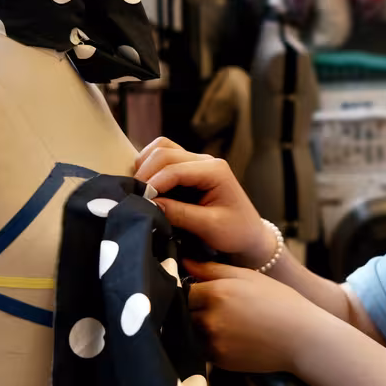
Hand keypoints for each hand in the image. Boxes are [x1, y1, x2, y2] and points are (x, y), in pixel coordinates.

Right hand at [134, 137, 273, 262]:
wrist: (250, 236)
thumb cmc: (236, 232)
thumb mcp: (210, 227)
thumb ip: (180, 214)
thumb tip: (150, 204)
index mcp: (215, 171)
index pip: (174, 169)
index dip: (153, 183)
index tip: (139, 202)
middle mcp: (205, 161)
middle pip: (164, 152)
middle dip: (146, 173)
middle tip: (135, 197)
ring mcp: (197, 163)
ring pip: (162, 149)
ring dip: (146, 166)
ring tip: (140, 191)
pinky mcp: (190, 170)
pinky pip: (164, 158)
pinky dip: (151, 168)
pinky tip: (148, 188)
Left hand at [185, 260, 327, 372]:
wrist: (302, 338)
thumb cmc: (280, 302)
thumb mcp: (248, 276)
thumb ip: (212, 268)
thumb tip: (184, 261)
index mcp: (216, 293)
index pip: (183, 289)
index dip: (194, 289)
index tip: (206, 290)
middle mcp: (209, 319)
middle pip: (184, 311)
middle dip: (196, 308)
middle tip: (222, 307)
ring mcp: (213, 342)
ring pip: (192, 331)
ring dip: (202, 326)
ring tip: (230, 322)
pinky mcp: (218, 360)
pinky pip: (204, 349)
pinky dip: (213, 343)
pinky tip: (235, 337)